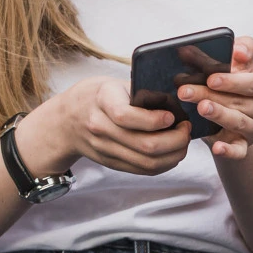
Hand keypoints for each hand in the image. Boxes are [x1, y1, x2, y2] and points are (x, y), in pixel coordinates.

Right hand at [17, 76, 191, 177]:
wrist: (65, 121)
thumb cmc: (96, 96)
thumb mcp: (112, 83)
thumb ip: (139, 92)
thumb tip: (177, 100)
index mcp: (101, 101)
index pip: (127, 116)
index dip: (156, 120)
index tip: (173, 116)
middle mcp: (100, 127)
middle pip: (145, 145)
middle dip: (175, 140)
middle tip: (186, 130)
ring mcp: (105, 149)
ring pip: (148, 162)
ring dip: (174, 155)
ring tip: (183, 142)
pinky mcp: (112, 163)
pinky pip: (144, 170)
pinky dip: (164, 164)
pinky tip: (173, 153)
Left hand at [181, 36, 252, 159]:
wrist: (236, 109)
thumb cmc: (237, 81)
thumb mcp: (241, 64)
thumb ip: (242, 49)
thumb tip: (237, 49)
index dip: (234, 81)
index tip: (211, 78)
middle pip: (241, 102)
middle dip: (213, 95)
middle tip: (186, 91)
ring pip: (239, 123)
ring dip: (218, 115)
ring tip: (200, 108)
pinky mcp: (247, 145)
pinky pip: (239, 151)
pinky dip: (228, 150)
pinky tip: (217, 147)